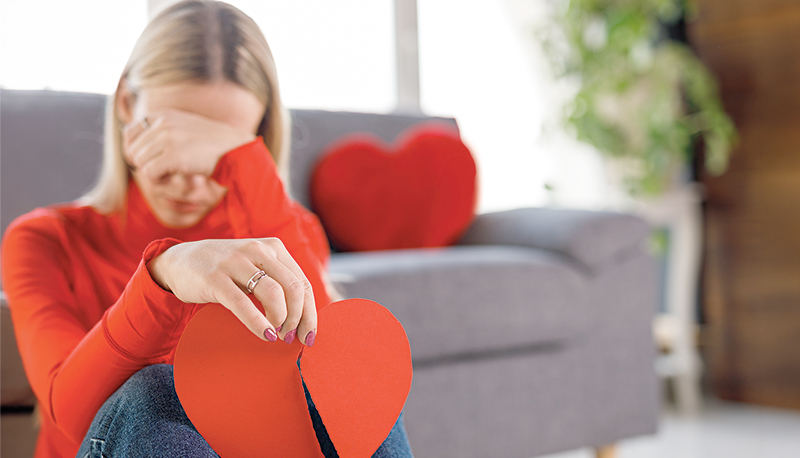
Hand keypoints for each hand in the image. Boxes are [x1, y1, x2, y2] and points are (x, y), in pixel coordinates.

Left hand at [123, 109, 255, 181]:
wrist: (235, 150)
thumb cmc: (210, 145)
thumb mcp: (182, 129)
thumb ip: (160, 133)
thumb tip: (131, 147)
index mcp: (163, 115)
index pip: (129, 133)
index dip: (134, 151)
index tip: (147, 162)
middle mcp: (163, 123)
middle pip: (133, 151)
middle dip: (145, 165)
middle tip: (164, 171)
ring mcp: (168, 138)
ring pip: (140, 163)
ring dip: (153, 174)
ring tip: (171, 174)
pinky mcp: (174, 155)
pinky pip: (149, 173)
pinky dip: (159, 181)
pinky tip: (174, 178)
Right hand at [148, 238, 316, 344]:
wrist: (178, 261)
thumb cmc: (225, 271)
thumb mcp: (255, 267)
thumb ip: (278, 282)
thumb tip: (304, 318)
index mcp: (273, 247)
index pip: (302, 282)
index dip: (310, 313)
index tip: (309, 335)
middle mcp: (258, 250)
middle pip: (293, 288)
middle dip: (298, 318)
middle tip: (290, 337)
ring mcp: (236, 262)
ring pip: (273, 293)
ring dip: (281, 320)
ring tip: (276, 335)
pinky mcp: (215, 278)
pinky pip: (243, 304)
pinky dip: (258, 323)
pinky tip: (265, 335)